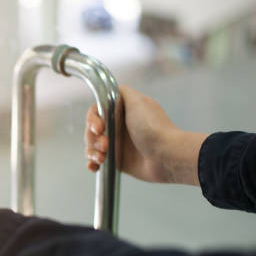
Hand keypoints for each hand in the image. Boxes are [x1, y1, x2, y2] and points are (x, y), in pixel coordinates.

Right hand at [84, 85, 206, 184]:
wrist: (165, 155)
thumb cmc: (153, 128)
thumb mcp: (138, 101)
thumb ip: (122, 92)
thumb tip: (111, 89)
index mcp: (120, 113)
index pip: (95, 113)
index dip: (92, 120)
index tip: (98, 128)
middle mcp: (117, 127)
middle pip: (90, 130)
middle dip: (93, 139)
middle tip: (105, 145)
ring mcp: (116, 145)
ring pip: (91, 146)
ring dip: (91, 152)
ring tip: (101, 158)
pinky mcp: (116, 160)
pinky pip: (97, 161)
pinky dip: (92, 163)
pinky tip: (94, 166)